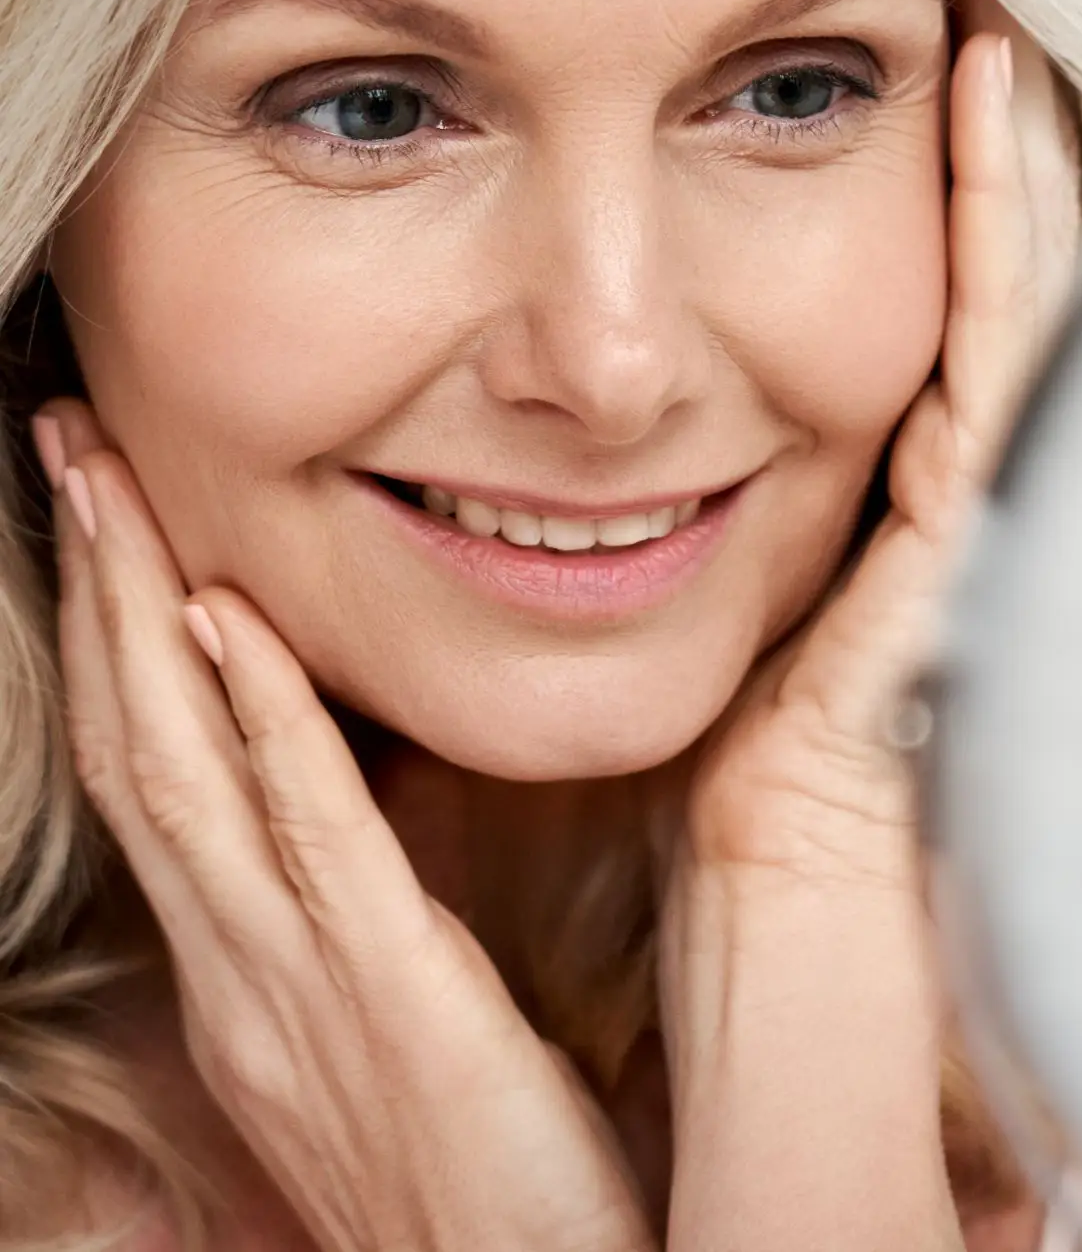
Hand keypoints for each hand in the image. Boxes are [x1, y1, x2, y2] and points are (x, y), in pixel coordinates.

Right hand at [35, 400, 653, 1251]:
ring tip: (110, 488)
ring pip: (187, 769)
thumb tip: (338, 816)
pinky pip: (310, 836)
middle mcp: (242, 967)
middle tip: (70, 448)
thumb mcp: (381, 1029)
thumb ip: (349, 922)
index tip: (105, 518)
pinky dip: (262, 723)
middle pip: (139, 743)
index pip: (152, 774)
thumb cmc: (470, 1174)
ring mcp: (298, 981)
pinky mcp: (393, 996)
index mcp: (245, 969)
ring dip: (145, 616)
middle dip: (100, 587)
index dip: (113, 637)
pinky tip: (231, 625)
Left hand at [660, 0, 1081, 1251]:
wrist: (766, 885)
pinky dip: (1002, 219)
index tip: (819, 87)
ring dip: (982, 163)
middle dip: (939, 161)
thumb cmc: (686, 763)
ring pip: (982, 288)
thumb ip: (588, 506)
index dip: (867, 201)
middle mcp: (898, 468)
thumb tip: (494, 429)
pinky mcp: (970, 504)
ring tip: (975, 33)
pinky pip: (996, 334)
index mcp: (823, 480)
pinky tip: (991, 105)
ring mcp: (948, 484)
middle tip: (931, 21)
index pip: (858, 313)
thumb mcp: (621, 592)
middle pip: (929, 283)